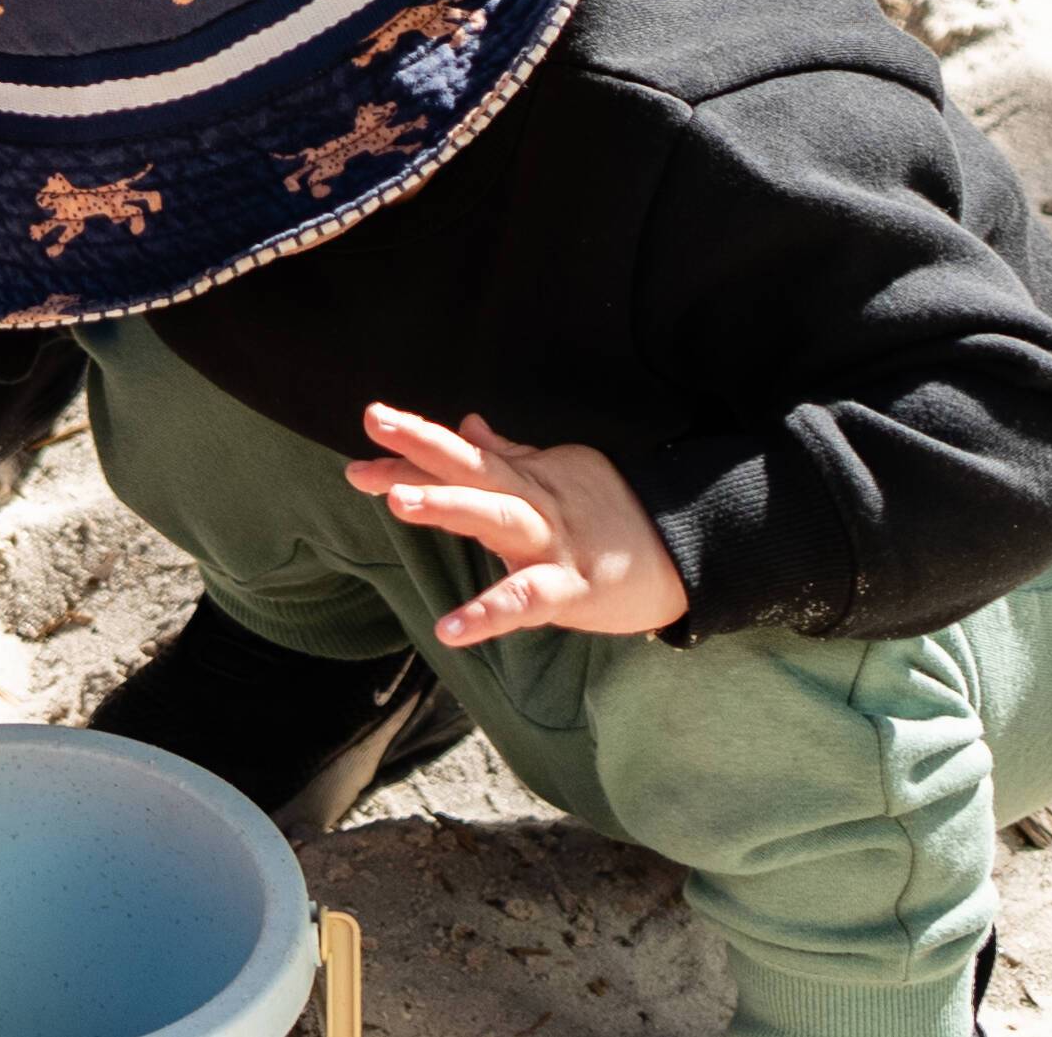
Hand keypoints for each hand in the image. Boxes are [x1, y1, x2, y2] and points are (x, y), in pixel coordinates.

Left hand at [349, 401, 684, 641]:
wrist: (683, 554)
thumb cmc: (611, 513)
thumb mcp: (559, 474)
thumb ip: (509, 455)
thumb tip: (468, 424)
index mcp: (524, 478)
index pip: (461, 455)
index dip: (416, 441)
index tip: (372, 422)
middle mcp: (532, 503)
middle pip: (470, 471)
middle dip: (419, 453)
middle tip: (368, 441)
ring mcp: (551, 544)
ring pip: (496, 517)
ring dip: (448, 506)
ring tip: (398, 503)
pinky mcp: (572, 588)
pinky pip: (526, 600)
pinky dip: (489, 614)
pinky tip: (449, 630)